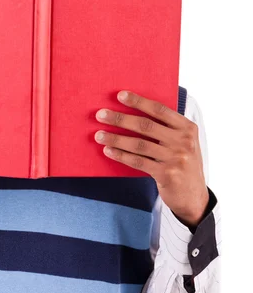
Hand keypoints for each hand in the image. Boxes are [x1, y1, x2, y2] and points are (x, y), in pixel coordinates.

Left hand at [94, 90, 209, 227]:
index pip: (159, 110)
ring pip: (139, 144)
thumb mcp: (182, 143)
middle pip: (145, 125)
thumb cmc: (182, 164)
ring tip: (98, 135)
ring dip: (116, 138)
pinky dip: (121, 155)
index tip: (120, 95)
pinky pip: (138, 161)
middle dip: (120, 119)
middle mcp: (184, 141)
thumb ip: (166, 129)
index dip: (139, 101)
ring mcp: (176, 158)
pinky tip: (108, 150)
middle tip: (101, 114)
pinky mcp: (166, 174)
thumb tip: (132, 114)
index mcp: (187, 128)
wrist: (193, 196)